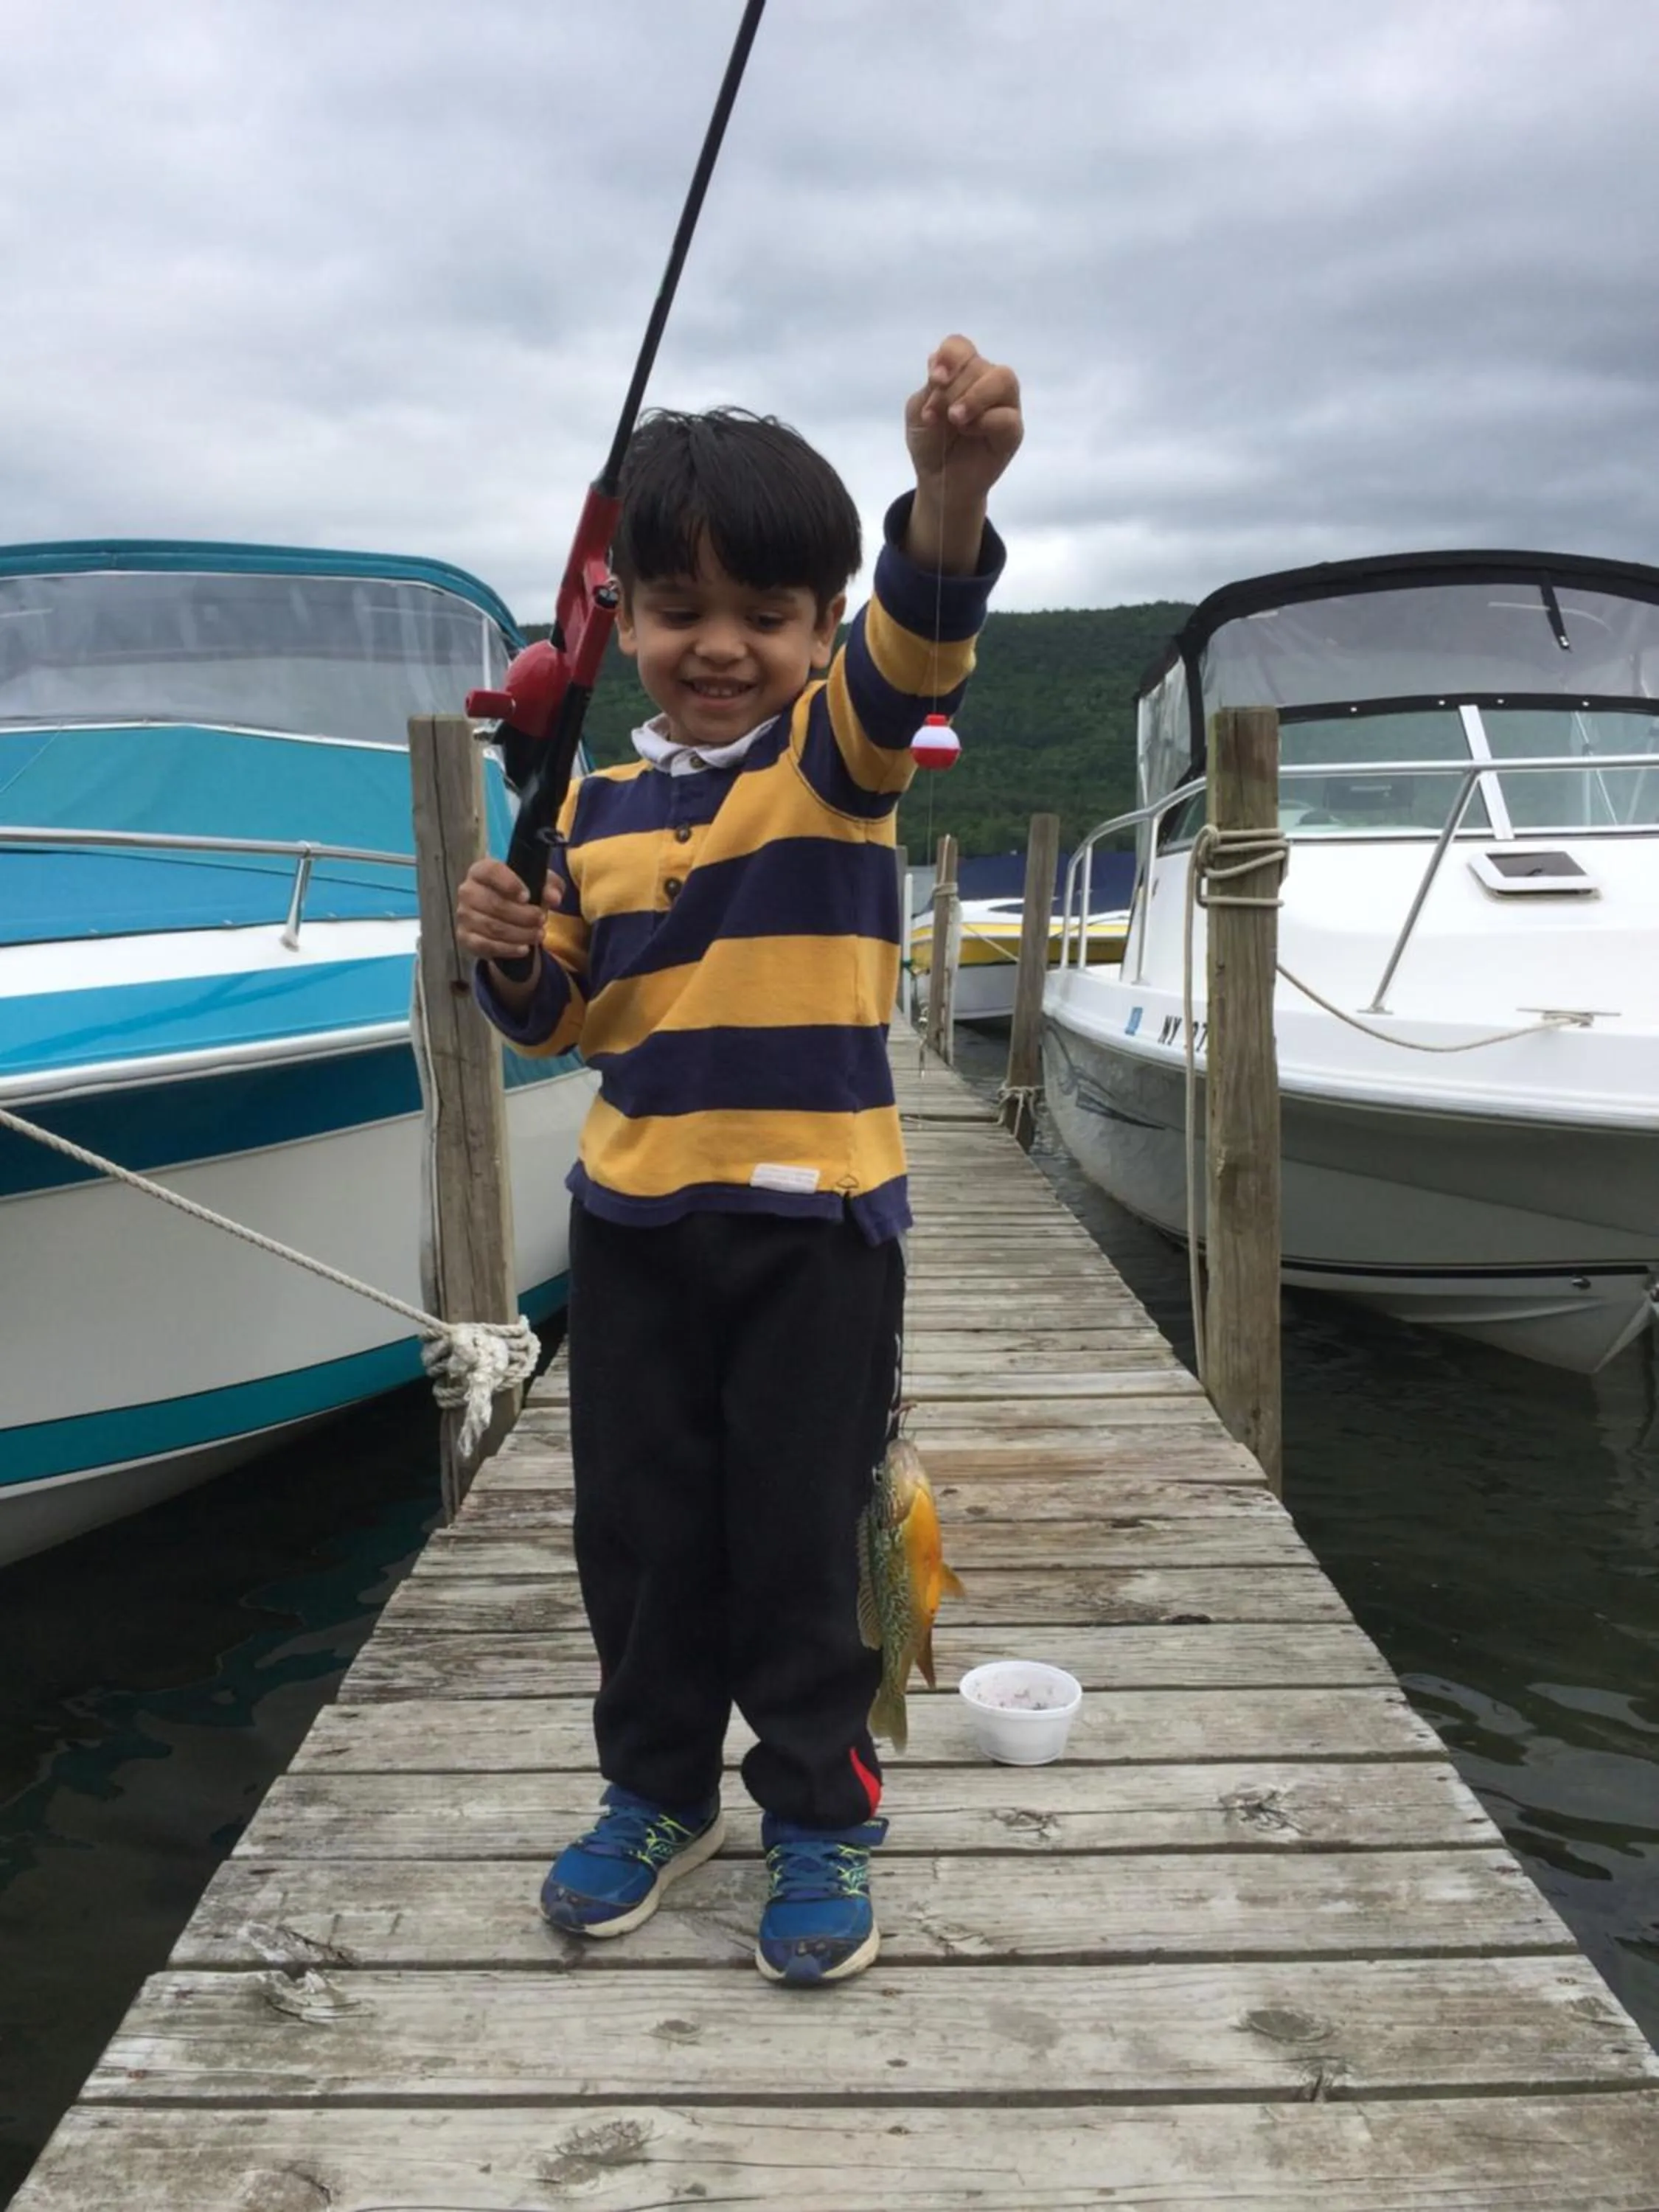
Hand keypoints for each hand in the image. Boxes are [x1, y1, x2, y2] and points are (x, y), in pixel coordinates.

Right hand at [455, 857, 562, 969]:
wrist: (504, 914)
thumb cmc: (520, 892)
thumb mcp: (538, 883)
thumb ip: (549, 885)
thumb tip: (554, 898)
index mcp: (481, 870)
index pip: (491, 872)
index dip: (510, 884)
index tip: (527, 896)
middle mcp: (468, 890)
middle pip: (494, 904)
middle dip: (523, 915)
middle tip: (541, 920)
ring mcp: (464, 915)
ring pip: (492, 927)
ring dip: (519, 934)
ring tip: (538, 935)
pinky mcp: (465, 936)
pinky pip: (485, 945)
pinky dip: (507, 949)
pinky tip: (524, 949)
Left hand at [906, 335, 1022, 505]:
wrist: (939, 480)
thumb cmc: (930, 443)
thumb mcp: (919, 412)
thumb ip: (932, 389)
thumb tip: (944, 374)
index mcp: (961, 372)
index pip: (960, 347)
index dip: (949, 357)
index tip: (935, 379)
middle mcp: (986, 381)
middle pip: (978, 363)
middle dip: (952, 388)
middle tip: (935, 416)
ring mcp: (1004, 404)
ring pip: (1003, 379)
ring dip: (974, 397)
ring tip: (954, 419)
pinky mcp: (1013, 431)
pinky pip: (1007, 415)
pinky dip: (985, 421)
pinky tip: (968, 431)